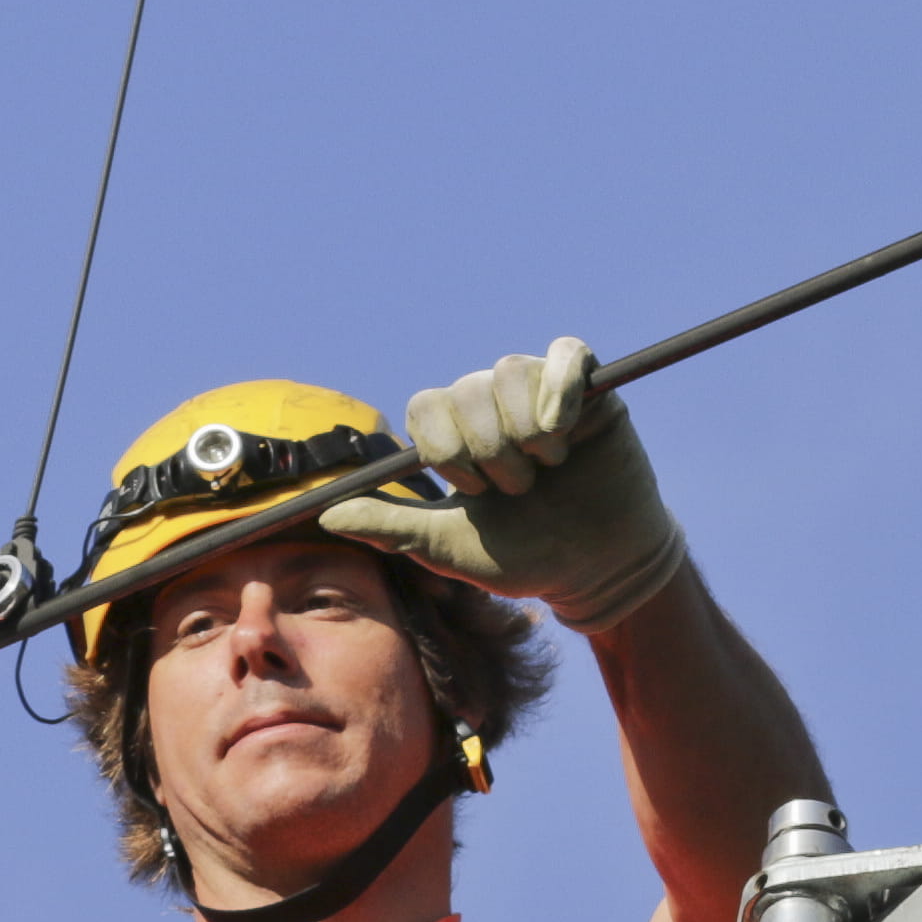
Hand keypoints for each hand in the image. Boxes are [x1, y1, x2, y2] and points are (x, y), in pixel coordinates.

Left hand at [319, 337, 692, 638]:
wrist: (595, 568)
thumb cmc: (522, 557)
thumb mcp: (449, 548)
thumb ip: (393, 528)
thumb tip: (326, 516)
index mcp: (456, 434)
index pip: (427, 405)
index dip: (446, 448)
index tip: (473, 492)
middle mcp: (493, 403)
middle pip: (468, 389)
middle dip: (490, 452)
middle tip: (519, 489)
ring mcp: (541, 392)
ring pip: (510, 371)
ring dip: (524, 431)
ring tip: (548, 467)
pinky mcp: (591, 389)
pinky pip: (567, 354)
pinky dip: (561, 386)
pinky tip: (565, 428)